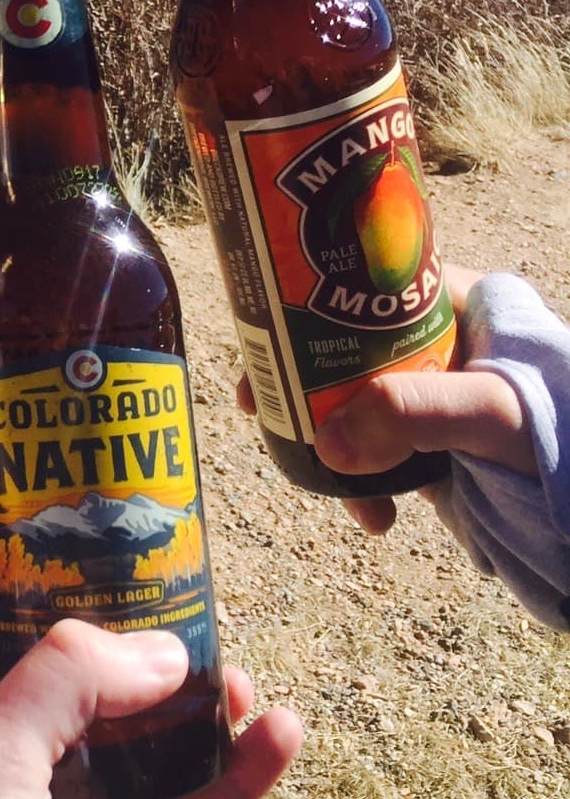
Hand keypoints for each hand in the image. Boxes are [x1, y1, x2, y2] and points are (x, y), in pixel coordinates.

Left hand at [0, 551, 301, 798]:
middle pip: (57, 669)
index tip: (42, 513)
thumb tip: (156, 650)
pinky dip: (238, 771)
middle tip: (169, 578)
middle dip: (112, 624)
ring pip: (135, 733)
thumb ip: (62, 681)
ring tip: (230, 665)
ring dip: (186, 696)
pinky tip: (278, 731)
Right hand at [233, 265, 529, 534]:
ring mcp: (427, 395)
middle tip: (259, 407)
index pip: (362, 281)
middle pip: (340, 343)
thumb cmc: (561, 431)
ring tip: (313, 479)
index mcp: (451, 303)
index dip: (304, 302)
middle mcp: (431, 343)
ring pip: (348, 402)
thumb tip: (326, 442)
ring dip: (323, 441)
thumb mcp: (490, 409)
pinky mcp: (428, 444)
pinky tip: (372, 517)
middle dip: (298, 381)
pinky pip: (373, 453)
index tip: (264, 339)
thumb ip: (413, 415)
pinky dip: (359, 484)